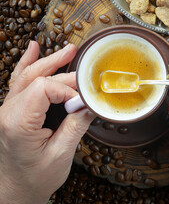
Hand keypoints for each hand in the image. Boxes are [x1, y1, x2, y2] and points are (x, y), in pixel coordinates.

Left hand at [0, 41, 95, 203]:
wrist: (14, 191)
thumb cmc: (35, 178)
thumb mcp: (61, 154)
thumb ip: (76, 125)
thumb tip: (89, 103)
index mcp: (19, 123)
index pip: (45, 89)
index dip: (69, 90)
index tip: (84, 101)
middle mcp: (8, 112)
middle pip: (37, 78)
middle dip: (63, 70)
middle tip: (83, 63)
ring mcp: (7, 110)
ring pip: (27, 75)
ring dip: (49, 61)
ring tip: (68, 50)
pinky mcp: (12, 111)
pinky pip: (18, 82)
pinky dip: (27, 64)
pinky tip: (33, 49)